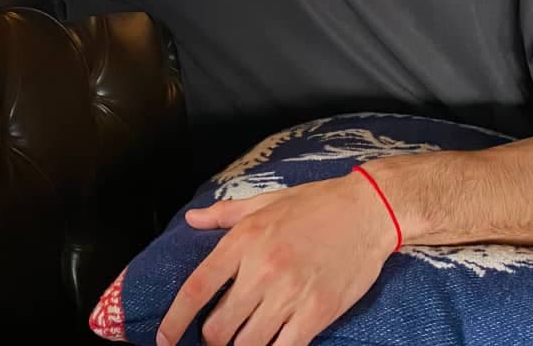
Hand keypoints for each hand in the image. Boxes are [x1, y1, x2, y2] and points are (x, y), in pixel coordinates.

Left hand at [157, 172, 396, 345]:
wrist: (367, 211)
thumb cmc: (315, 204)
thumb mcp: (265, 201)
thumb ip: (225, 214)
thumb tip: (192, 220)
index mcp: (245, 240)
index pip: (197, 288)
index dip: (175, 319)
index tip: (164, 339)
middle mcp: (262, 269)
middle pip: (218, 327)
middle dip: (212, 339)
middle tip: (219, 336)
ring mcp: (290, 294)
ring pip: (247, 345)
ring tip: (244, 340)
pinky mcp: (316, 314)